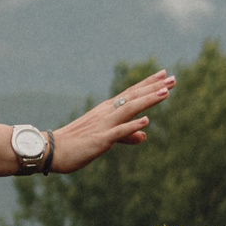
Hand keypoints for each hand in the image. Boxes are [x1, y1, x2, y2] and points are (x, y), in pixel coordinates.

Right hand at [47, 70, 175, 173]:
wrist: (52, 150)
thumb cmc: (77, 144)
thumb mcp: (105, 138)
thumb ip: (126, 135)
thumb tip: (145, 136)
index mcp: (106, 110)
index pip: (131, 94)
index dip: (148, 84)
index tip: (164, 75)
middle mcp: (106, 113)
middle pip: (133, 97)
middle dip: (154, 88)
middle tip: (173, 78)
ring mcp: (103, 125)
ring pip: (129, 109)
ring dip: (147, 100)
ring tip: (165, 92)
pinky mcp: (99, 139)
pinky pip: (118, 132)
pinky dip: (132, 125)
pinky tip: (145, 121)